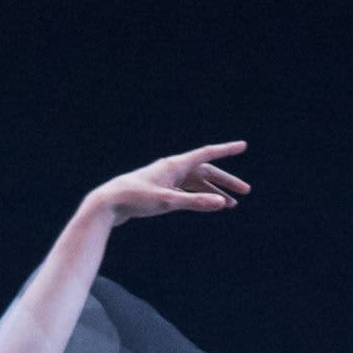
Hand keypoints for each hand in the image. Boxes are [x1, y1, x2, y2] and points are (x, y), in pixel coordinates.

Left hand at [84, 142, 250, 222]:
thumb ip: (195, 203)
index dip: (226, 151)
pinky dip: (199, 197)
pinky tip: (207, 205)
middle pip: (206, 172)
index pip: (207, 154)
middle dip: (226, 181)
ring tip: (229, 206)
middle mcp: (172, 169)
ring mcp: (166, 180)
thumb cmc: (135, 200)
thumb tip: (221, 203)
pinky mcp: (159, 191)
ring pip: (196, 184)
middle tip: (245, 192)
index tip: (243, 146)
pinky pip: (186, 191)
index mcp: (175, 165)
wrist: (107, 204)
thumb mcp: (167, 203)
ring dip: (213, 193)